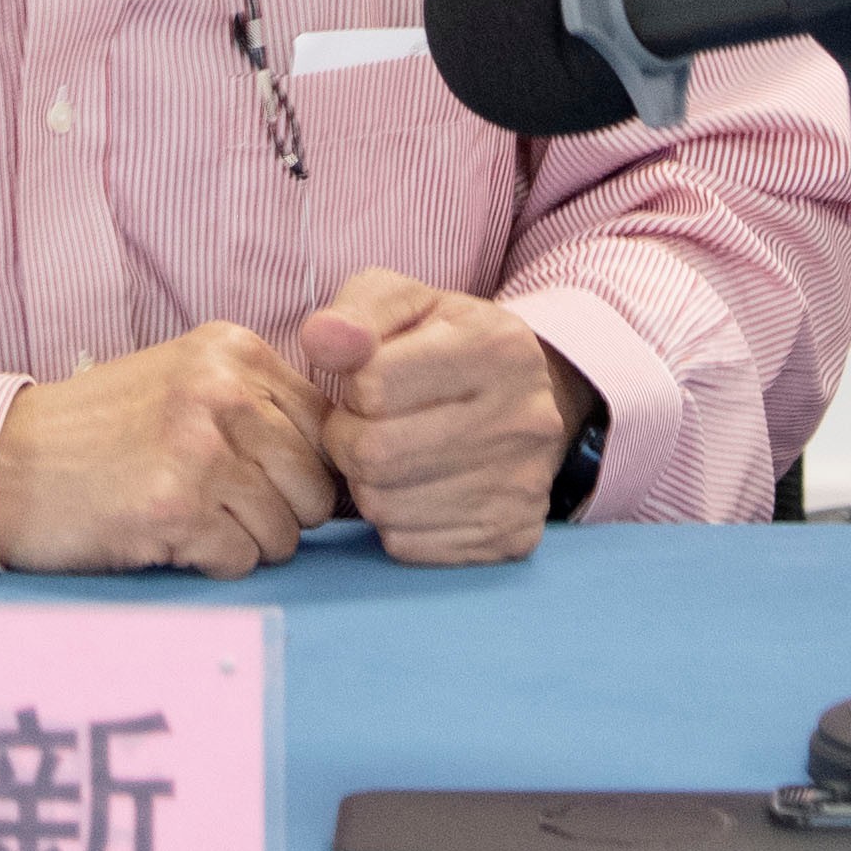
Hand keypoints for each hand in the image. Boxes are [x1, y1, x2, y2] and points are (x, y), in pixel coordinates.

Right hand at [0, 322, 338, 578]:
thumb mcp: (185, 380)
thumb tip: (349, 460)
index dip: (307, 467)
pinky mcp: (175, 507)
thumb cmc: (100, 433)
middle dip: (283, 512)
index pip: (327, 424)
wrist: (7, 465)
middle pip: (316, 483)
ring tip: (195, 523)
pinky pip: (242, 560)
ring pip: (287, 529)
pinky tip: (173, 541)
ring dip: (248, 542)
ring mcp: (200, 448)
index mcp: (232, 351)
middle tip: (227, 511)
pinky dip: (215, 565)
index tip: (268, 483)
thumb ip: (258, 403)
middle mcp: (223, 391)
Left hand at [297, 267, 595, 565]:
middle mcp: (525, 417)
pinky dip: (393, 522)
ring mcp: (524, 483)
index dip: (353, 386)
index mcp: (498, 346)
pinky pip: (408, 546)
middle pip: (375, 452)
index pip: (374, 383)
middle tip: (362, 427)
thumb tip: (321, 340)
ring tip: (387, 456)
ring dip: (366, 484)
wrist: (530, 396)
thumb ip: (357, 313)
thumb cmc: (448, 345)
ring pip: (385, 506)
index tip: (368, 384)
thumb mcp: (406, 304)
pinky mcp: (513, 535)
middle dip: (347, 440)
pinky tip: (414, 488)